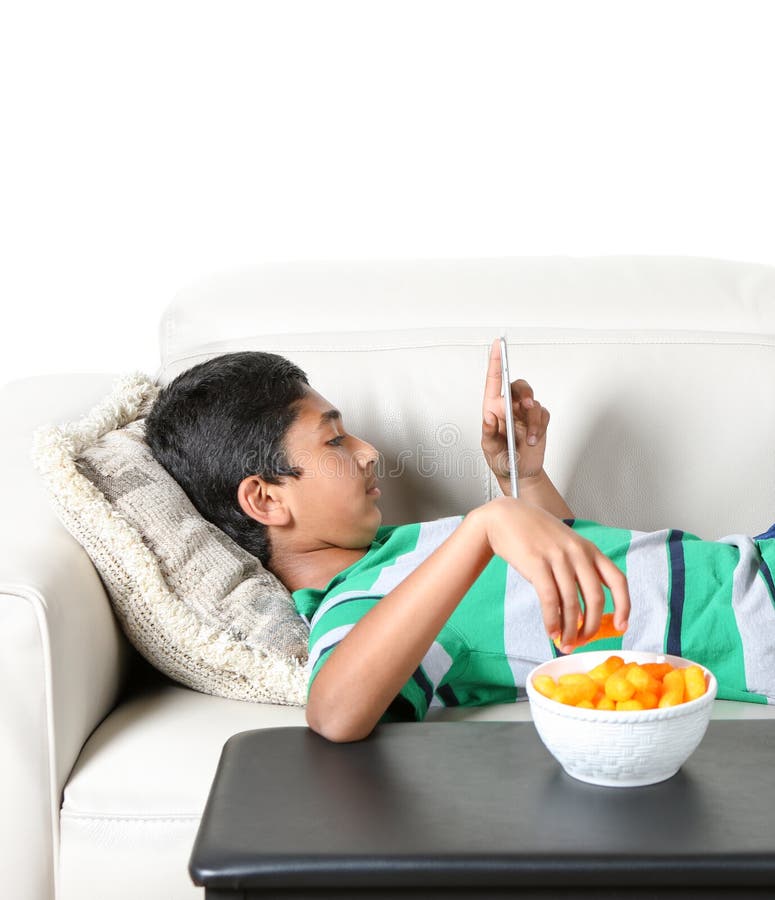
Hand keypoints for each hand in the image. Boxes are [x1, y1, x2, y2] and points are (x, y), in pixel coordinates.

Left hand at [481, 338, 549, 489]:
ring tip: (530, 437)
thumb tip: (487, 417)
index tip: (498, 344)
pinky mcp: (539, 421)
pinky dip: (540, 428)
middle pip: (518, 387)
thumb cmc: (500, 459)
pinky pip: (543, 416)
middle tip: (526, 405)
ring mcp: (525, 413)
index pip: (494, 380)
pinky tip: (534, 440)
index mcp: (492, 408)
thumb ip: (488, 434)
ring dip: (533, 420)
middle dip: (524, 393)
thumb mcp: (490, 449)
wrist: (519, 473)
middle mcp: (509, 407)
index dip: (496, 360)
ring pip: (534, 403)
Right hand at [483, 497, 629, 651]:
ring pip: (572, 603)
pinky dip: (552, 620)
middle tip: (583, 642)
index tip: (622, 627)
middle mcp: (578, 553)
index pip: (618, 580)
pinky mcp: (537, 563)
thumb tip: (584, 613)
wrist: (505, 517)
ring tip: (565, 643)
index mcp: (590, 549)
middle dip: (592, 627)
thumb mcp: (566, 545)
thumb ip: (579, 570)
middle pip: (596, 598)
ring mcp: (558, 557)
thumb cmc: (536, 536)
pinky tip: (551, 632)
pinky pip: (550, 599)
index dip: (624, 606)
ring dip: (570, 629)